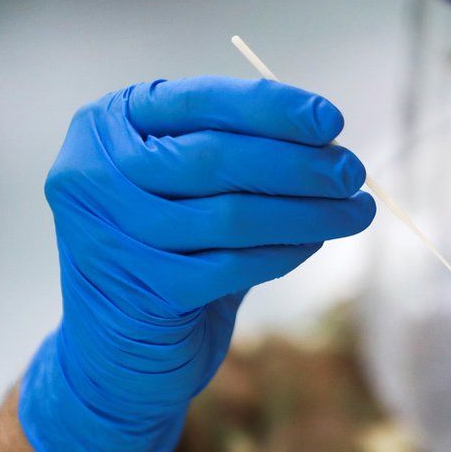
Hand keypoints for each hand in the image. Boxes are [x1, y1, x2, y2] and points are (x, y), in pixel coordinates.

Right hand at [19, 76, 374, 451]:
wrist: (115, 349)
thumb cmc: (165, 250)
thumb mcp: (183, 187)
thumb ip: (236, 153)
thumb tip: (327, 140)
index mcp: (106, 127)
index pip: (199, 102)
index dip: (272, 108)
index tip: (332, 121)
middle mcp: (95, 175)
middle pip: (218, 158)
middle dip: (299, 164)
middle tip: (352, 172)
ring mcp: (113, 236)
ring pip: (233, 214)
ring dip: (308, 212)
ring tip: (355, 212)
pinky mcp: (144, 292)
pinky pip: (234, 265)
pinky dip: (283, 252)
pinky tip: (312, 243)